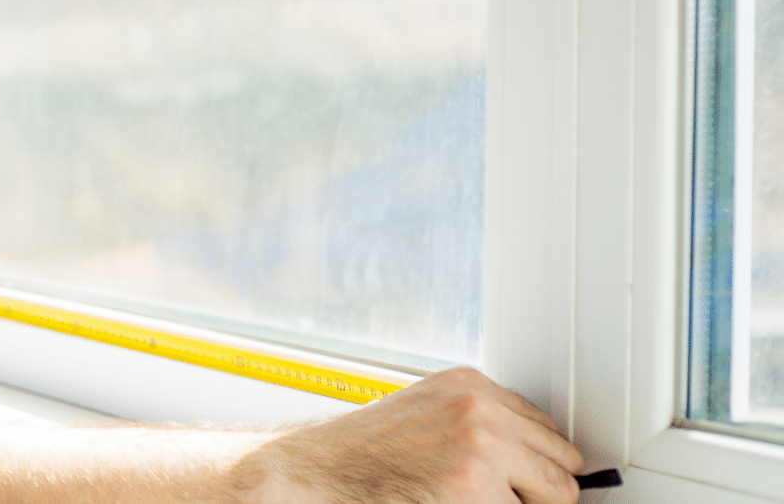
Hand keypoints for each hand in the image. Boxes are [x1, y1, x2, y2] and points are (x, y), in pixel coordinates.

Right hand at [230, 367, 583, 502]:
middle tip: (498, 498)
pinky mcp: (473, 490)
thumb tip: (531, 456)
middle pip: (562, 463)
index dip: (536, 464)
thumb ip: (477, 424)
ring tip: (470, 502)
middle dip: (539, 490)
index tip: (526, 481)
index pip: (546, 429)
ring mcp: (481, 449)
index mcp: (471, 386)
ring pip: (557, 496)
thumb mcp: (426, 416)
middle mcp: (481, 410)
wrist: (317, 470)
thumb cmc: (364, 452)